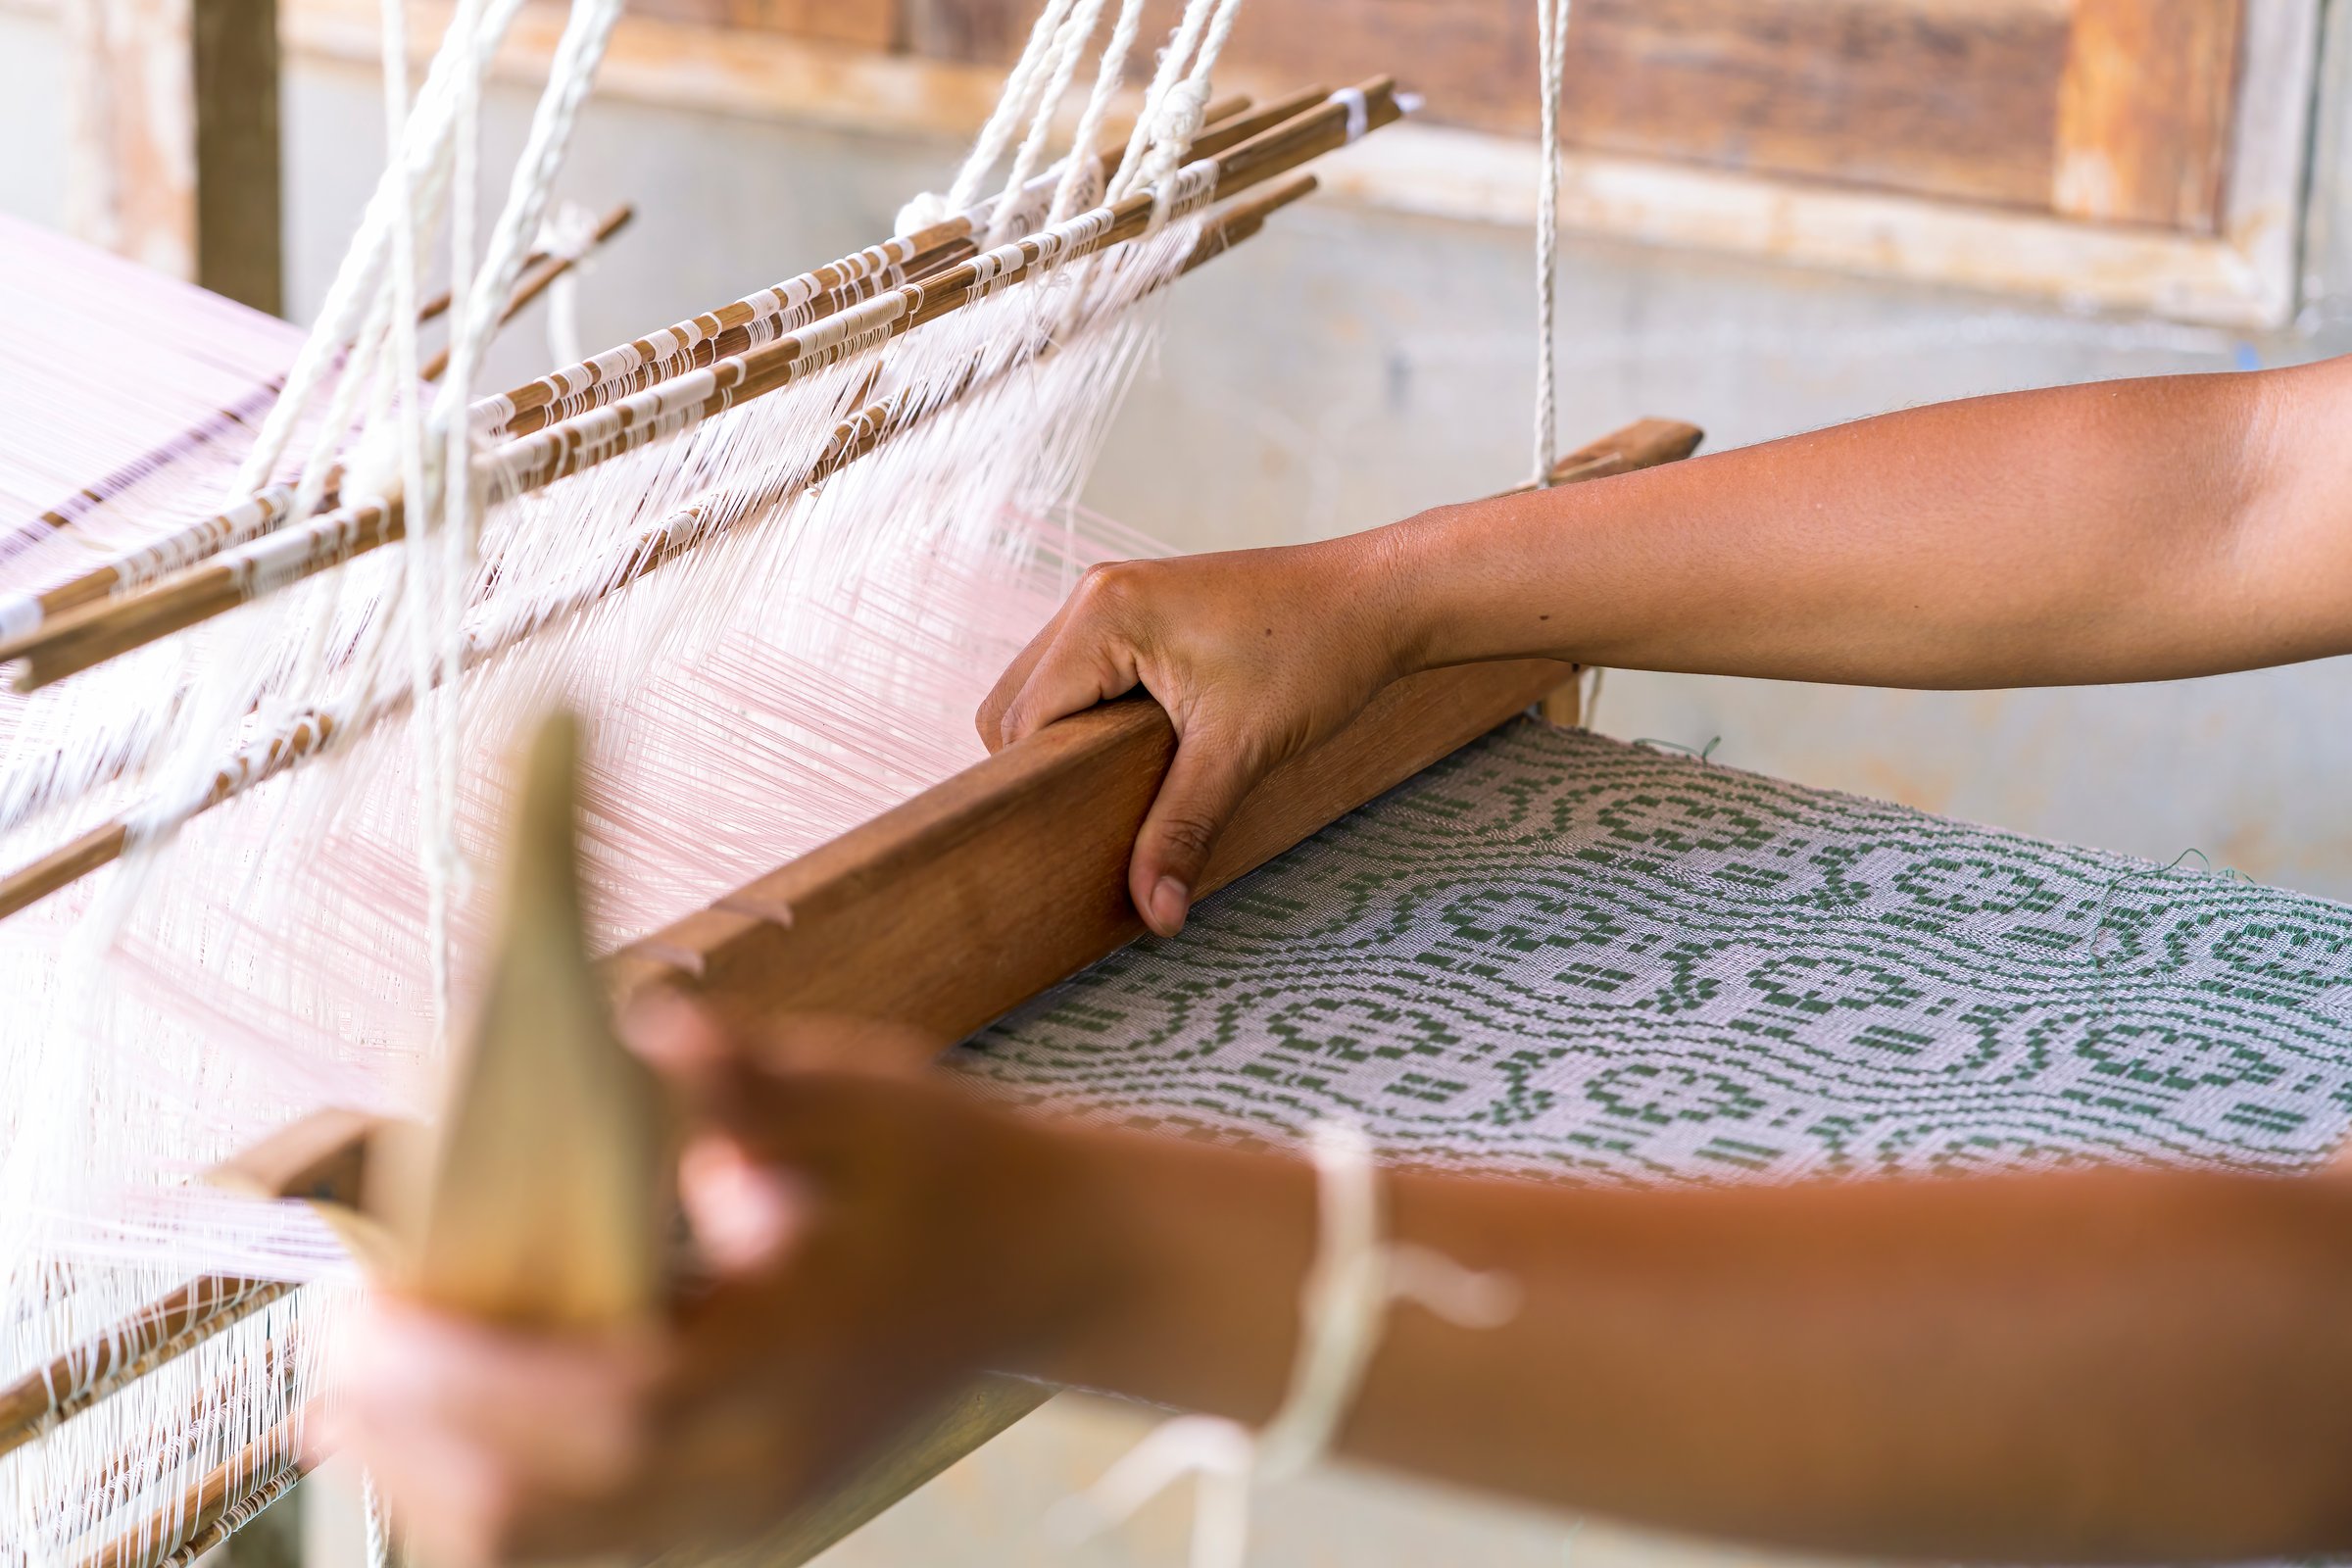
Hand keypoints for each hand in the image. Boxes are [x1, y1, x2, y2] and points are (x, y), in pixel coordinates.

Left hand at [324, 997, 1119, 1565]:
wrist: (1048, 1264)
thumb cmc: (956, 1172)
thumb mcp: (865, 1097)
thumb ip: (746, 1081)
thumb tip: (637, 1031)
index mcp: (793, 1360)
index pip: (601, 1400)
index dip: (462, 1370)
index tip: (365, 1304)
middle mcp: (760, 1464)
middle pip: (535, 1504)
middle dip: (404, 1428)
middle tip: (332, 1334)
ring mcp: (749, 1507)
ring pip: (538, 1543)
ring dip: (428, 1468)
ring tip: (360, 1384)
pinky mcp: (738, 1512)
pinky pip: (577, 1537)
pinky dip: (488, 1488)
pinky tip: (441, 1422)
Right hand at [978, 536, 1411, 935]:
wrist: (1382, 599)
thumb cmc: (1318, 654)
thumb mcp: (1242, 751)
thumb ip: (1183, 830)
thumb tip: (1156, 914)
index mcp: (1104, 614)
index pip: (1024, 721)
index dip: (1041, 788)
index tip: (1069, 844)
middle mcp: (1096, 595)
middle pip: (1018, 706)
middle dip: (1050, 769)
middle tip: (1103, 822)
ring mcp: (1118, 597)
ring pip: (1049, 690)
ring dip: (1074, 744)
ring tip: (1129, 789)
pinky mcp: (1145, 610)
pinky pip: (1087, 674)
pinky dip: (1099, 718)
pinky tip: (1145, 753)